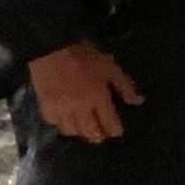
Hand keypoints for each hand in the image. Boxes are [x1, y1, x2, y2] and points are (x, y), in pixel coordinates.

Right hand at [28, 41, 143, 143]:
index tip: (117, 131)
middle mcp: (80, 108)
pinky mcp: (45, 106)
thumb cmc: (85, 55)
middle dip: (98, 135)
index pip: (109, 123)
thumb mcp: (110, 67)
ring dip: (80, 132)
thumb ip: (125, 86)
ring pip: (71, 130)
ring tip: (84, 130)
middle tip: (101, 135)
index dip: (115, 130)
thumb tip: (138, 101)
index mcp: (98, 98)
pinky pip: (53, 123)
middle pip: (90, 131)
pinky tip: (64, 121)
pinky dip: (60, 124)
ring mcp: (61, 109)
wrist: (53, 48)